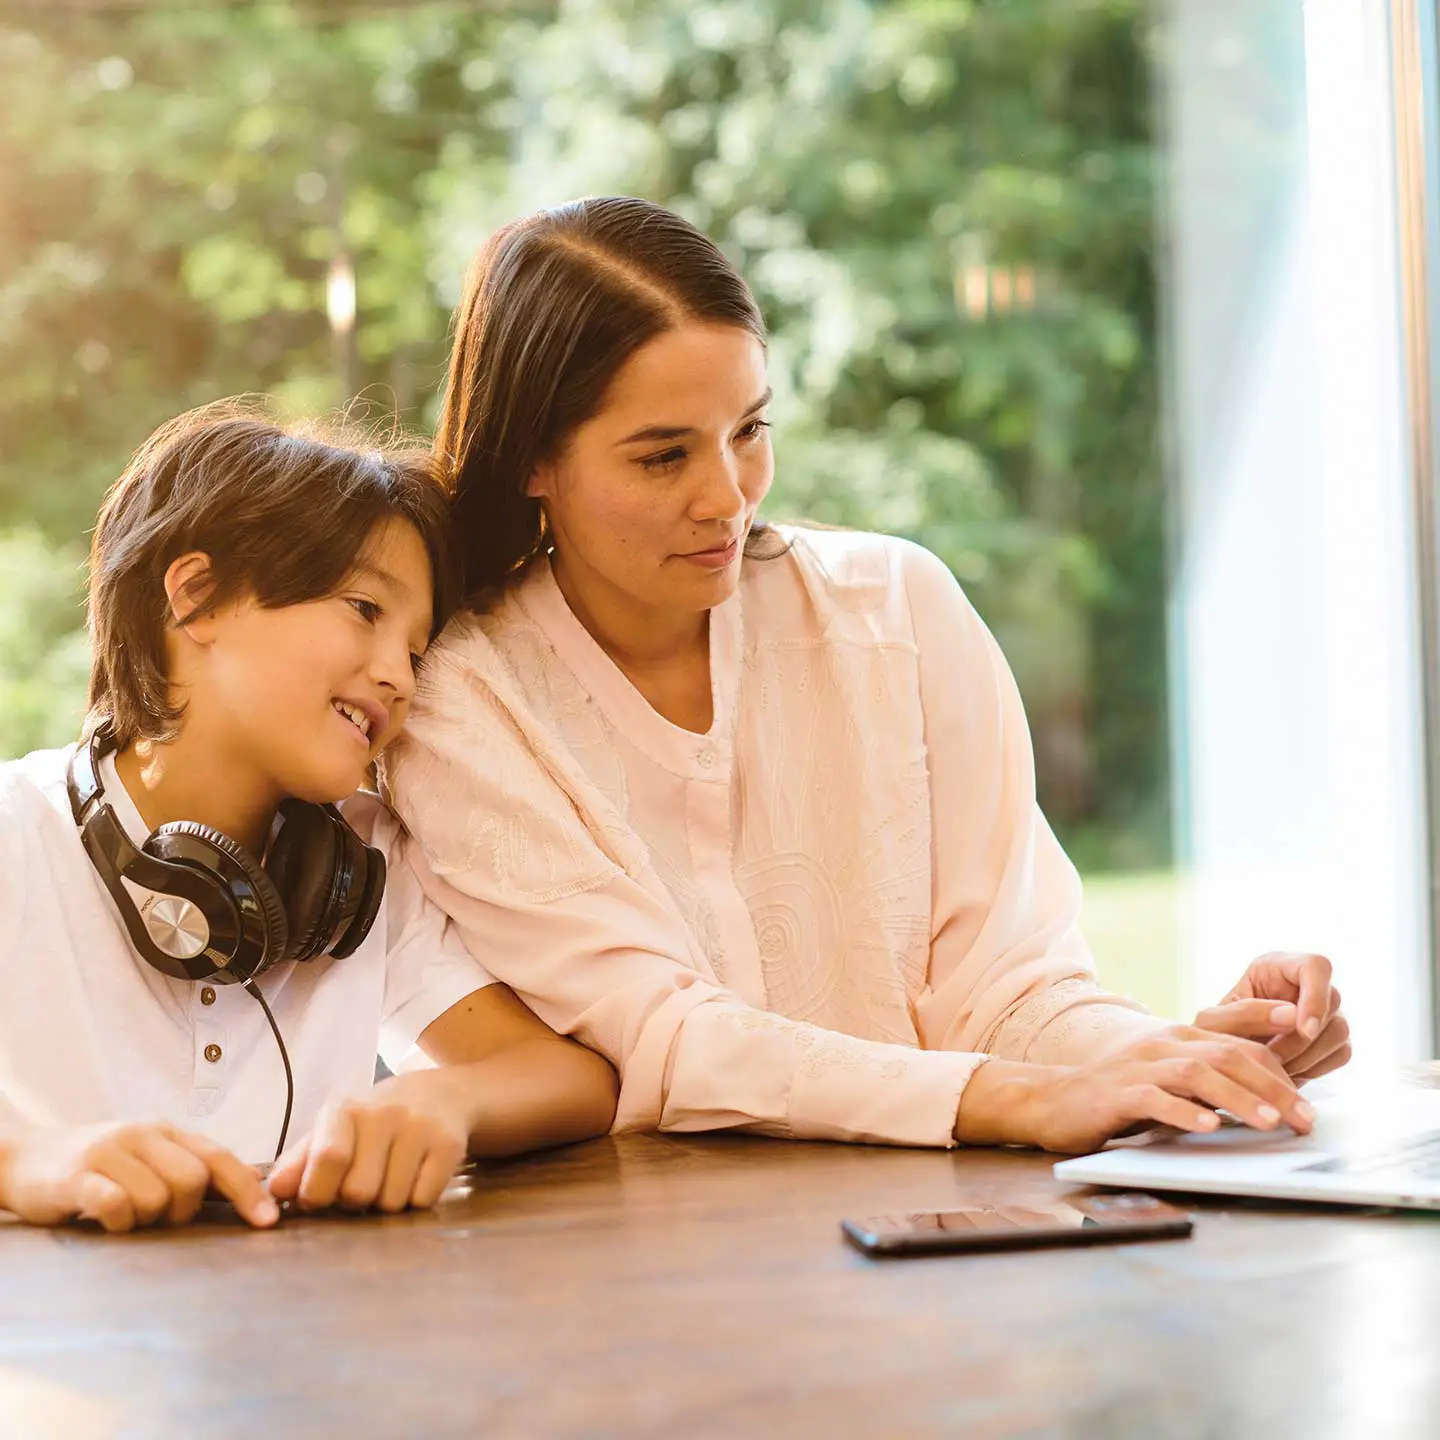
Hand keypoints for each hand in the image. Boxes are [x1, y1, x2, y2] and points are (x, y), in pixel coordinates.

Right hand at [0, 1121, 277, 1231]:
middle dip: (184, 1210)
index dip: (248, 1191)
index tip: (268, 1221)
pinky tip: (108, 1220)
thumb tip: (253, 1181)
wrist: (25, 1159)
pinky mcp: (78, 1176)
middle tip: (158, 1218)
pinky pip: (118, 1205)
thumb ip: (193, 1167)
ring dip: (146, 1219)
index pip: (220, 1157)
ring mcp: (109, 1152)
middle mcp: (142, 1135)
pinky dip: (120, 1222)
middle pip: (193, 1179)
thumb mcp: (148, 1158)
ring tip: (125, 1214)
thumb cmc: (98, 1167)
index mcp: (166, 1132)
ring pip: (157, 1197)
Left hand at [265, 1073, 469, 1213]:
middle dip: (356, 1201)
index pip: (329, 1157)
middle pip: (359, 1192)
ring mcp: (420, 1127)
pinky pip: (423, 1200)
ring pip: (391, 1202)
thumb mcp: (333, 1130)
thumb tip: (274, 1191)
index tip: (319, 1198)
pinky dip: (417, 1200)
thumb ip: (300, 1161)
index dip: (318, 1191)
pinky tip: (416, 1176)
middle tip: (364, 1183)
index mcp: (345, 1109)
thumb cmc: (373, 1121)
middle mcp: (384, 1113)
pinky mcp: (449, 1145)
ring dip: (387, 1203)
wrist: (438, 1094)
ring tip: (391, 1177)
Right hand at [954, 1027, 1315, 1153]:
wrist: (1054, 1100)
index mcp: (1180, 1037)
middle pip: (1228, 1056)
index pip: (1240, 1042)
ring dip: (1239, 1098)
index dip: (1280, 1066)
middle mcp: (1163, 1044)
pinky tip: (1209, 1127)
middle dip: (1273, 1087)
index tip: (1312, 1095)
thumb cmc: (1118, 1096)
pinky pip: (1155, 1099)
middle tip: (1306, 1119)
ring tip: (1270, 1122)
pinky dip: (1185, 1112)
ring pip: (1198, 1074)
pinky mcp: (1117, 1092)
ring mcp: (1139, 1066)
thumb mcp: (1168, 1082)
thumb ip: (1208, 1084)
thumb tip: (1267, 1104)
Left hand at [1194, 951, 1350, 1080]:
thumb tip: (1294, 1016)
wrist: (1220, 1063)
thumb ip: (1245, 1012)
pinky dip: (1315, 1068)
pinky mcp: (1331, 1039)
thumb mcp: (1214, 1021)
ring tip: (1274, 1068)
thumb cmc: (1211, 1035)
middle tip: (1272, 1058)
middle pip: (1332, 1002)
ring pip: (1339, 1031)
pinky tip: (1287, 1072)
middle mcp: (1305, 984)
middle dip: (1301, 1038)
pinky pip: (1341, 1053)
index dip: (1316, 997)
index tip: (1303, 1030)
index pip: (1316, 966)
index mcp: (1276, 967)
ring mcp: (1323, 1011)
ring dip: (1307, 1056)